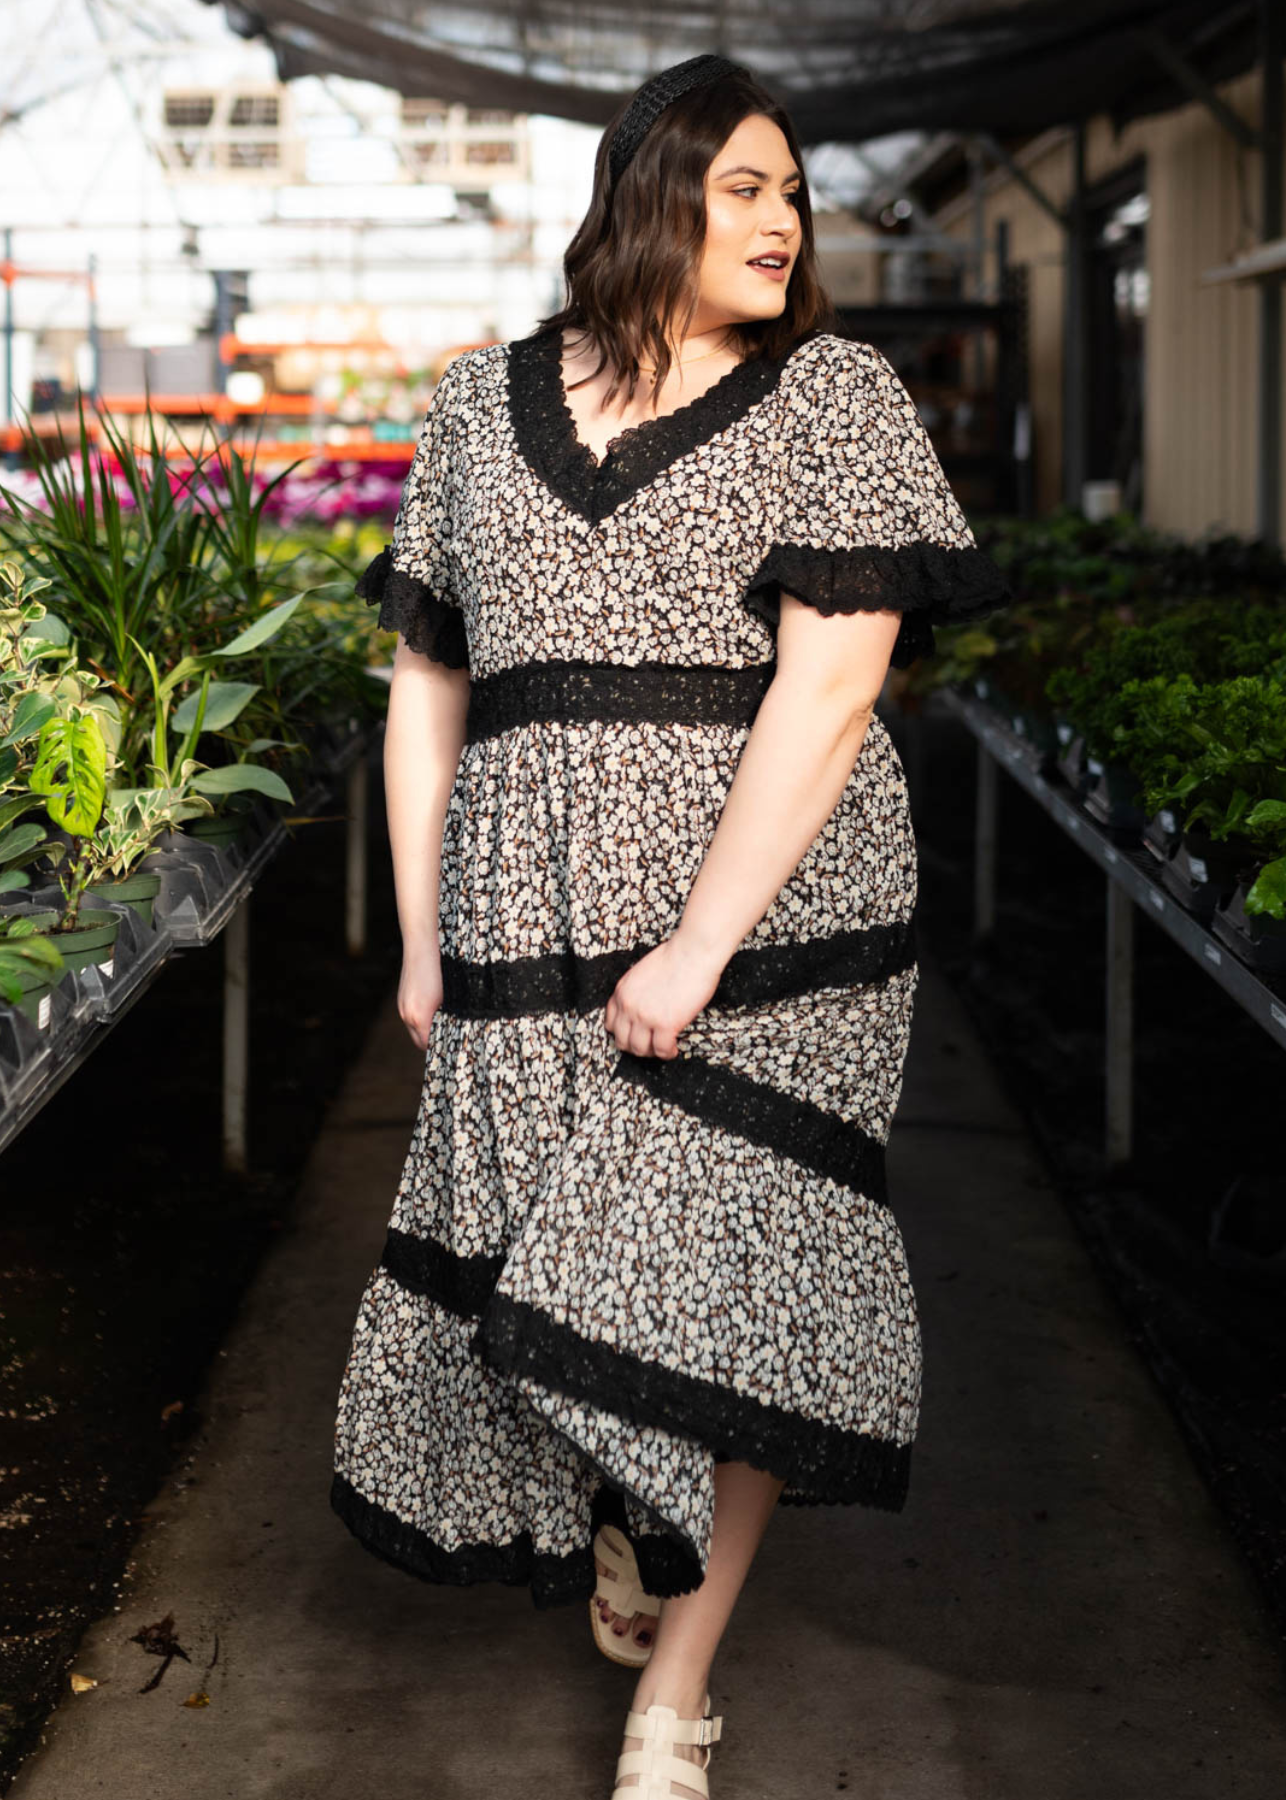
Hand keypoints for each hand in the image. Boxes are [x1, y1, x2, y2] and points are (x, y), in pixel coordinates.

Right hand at [398, 944, 442, 1050]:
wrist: (422, 945)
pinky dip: (420, 1019)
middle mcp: (408, 1014)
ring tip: (441, 1026)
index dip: (440, 1048)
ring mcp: (402, 1006)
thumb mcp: (451, 995)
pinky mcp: (402, 998)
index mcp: (420, 1017)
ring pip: (414, 1029)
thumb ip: (451, 1014)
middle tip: (449, 1041)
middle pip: (419, 1041)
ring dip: (425, 1030)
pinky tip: (432, 1010)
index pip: (428, 1045)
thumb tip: (458, 1027)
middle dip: (431, 1043)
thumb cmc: (441, 969)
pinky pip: (410, 1017)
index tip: (452, 1048)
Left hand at [603, 930, 727, 1058]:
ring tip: (662, 1048)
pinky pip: (661, 1050)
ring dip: (651, 1052)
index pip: (610, 1023)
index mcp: (622, 992)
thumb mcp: (641, 973)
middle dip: (635, 1046)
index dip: (622, 1033)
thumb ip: (636, 992)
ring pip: (639, 1049)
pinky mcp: (665, 1024)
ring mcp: (645, 1017)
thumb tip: (642, 1006)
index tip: (633, 1035)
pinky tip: (673, 1049)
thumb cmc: (674, 957)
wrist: (692, 952)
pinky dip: (667, 1053)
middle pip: (622, 1040)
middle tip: (648, 1046)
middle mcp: (629, 1006)